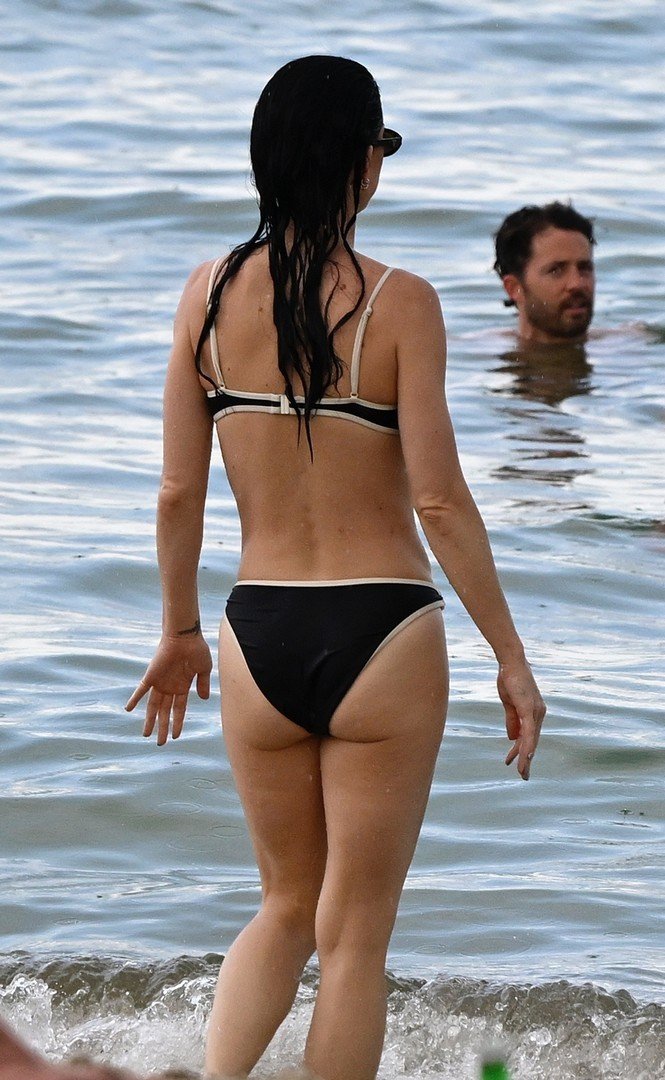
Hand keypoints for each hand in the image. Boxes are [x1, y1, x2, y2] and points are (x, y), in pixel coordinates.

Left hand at [125, 633, 212, 744]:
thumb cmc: (196, 649)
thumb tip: (204, 699)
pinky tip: (128, 709)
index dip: (177, 723)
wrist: (185, 635)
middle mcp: (170, 687)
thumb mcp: (204, 669)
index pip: (179, 709)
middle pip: (164, 712)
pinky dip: (134, 699)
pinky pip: (141, 690)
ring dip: (150, 720)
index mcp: (182, 687)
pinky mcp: (151, 676)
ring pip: (153, 706)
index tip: (176, 736)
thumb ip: (203, 684)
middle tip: (160, 743)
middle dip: (162, 728)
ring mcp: (160, 682)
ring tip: (146, 735)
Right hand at [497, 657, 545, 779]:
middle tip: (523, 776)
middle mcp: (538, 713)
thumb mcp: (509, 703)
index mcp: (533, 713)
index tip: (518, 765)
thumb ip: (512, 721)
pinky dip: (527, 744)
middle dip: (526, 760)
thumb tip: (512, 738)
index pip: (529, 737)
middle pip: (532, 742)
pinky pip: (528, 731)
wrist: (510, 662)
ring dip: (525, 757)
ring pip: (531, 740)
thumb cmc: (509, 679)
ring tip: (522, 772)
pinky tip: (526, 756)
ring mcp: (535, 711)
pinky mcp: (529, 708)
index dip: (523, 752)